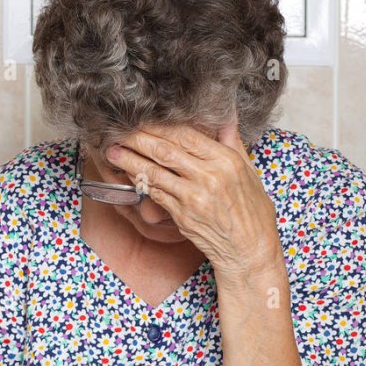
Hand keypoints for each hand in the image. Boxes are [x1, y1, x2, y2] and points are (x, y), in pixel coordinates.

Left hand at [105, 121, 282, 280]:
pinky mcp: (182, 216)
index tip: (144, 120)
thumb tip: (226, 114)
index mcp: (226, 161)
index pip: (186, 135)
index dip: (160, 127)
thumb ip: (233, 142)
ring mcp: (194, 198)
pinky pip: (156, 194)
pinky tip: (128, 174)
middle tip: (119, 131)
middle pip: (165, 151)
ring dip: (130, 161)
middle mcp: (209, 177)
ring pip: (155, 173)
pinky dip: (141, 183)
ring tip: (113, 151)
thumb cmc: (252, 213)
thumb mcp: (250, 172)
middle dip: (138, 139)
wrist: (249, 251)